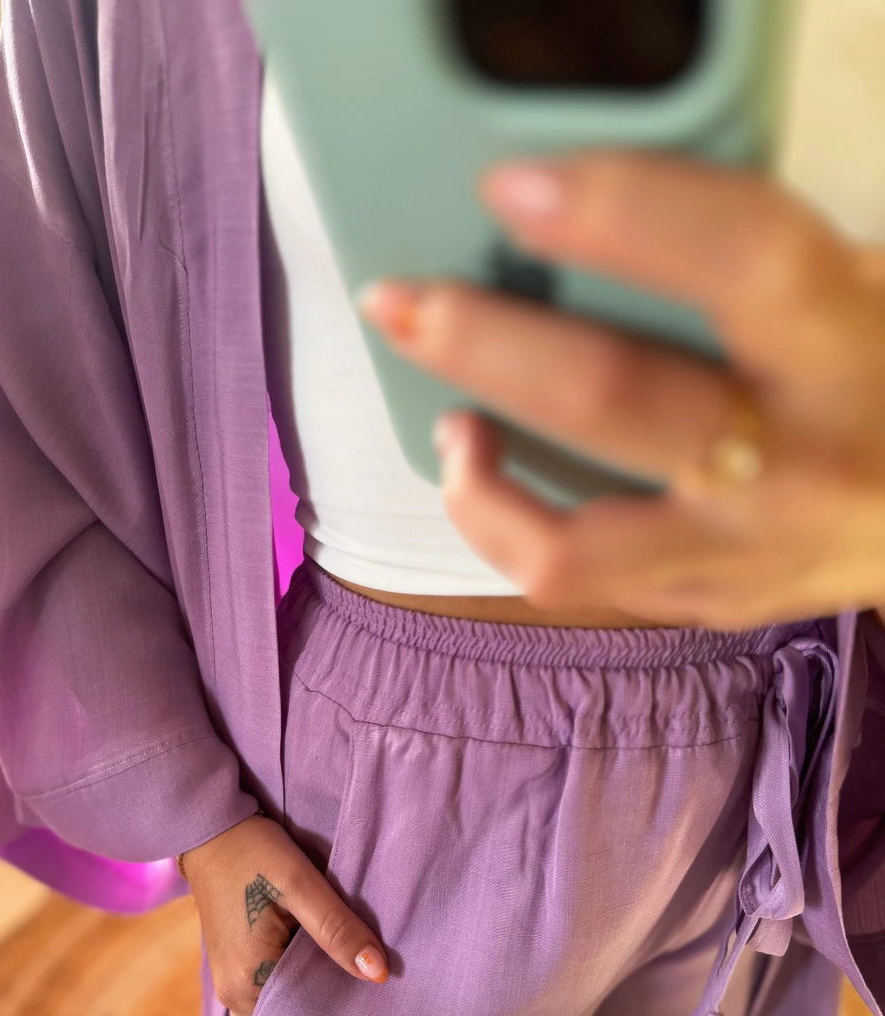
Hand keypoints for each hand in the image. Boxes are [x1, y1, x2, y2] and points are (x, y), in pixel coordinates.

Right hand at [181, 814, 388, 1015]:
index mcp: (248, 982)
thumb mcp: (300, 884)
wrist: (209, 828)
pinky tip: (326, 972)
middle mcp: (234, 992)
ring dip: (310, 1008)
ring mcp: (232, 980)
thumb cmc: (253, 853)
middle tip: (367, 1014)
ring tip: (351, 993)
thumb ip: (337, 929)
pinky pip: (270, 995)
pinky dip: (296, 992)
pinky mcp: (237, 964)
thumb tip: (378, 974)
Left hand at [359, 153, 884, 629]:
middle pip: (614, 399)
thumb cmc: (881, 379)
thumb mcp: (852, 293)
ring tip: (447, 426)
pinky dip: (509, 529)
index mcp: (848, 344)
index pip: (736, 256)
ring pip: (573, 541)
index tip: (508, 189)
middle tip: (400, 304)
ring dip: (478, 484)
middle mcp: (798, 461)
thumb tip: (577, 225)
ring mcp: (744, 552)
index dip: (617, 214)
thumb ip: (746, 264)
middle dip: (486, 344)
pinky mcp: (706, 603)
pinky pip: (578, 581)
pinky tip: (486, 482)